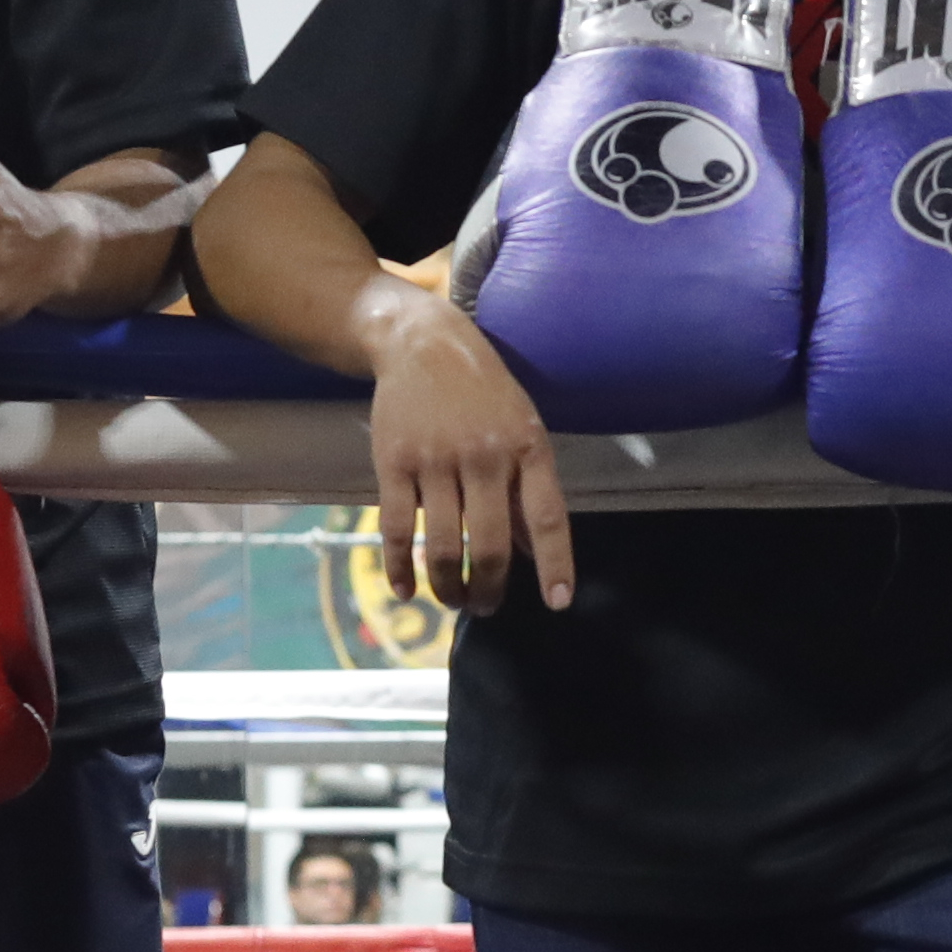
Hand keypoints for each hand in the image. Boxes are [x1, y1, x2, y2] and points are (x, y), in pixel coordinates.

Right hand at [358, 302, 572, 614]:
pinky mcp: (394, 462)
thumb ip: (526, 488)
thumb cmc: (482, 392)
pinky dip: (400, 567)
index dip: (554, 565)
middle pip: (490, 544)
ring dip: (448, 585)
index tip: (557, 602)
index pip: (547, 519)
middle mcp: (485, 457)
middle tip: (486, 607)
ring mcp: (436, 460)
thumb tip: (529, 551)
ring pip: (443, 545)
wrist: (422, 343)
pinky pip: (396, 529)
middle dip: (489, 589)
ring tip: (453, 599)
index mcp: (527, 448)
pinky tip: (406, 590)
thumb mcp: (521, 427)